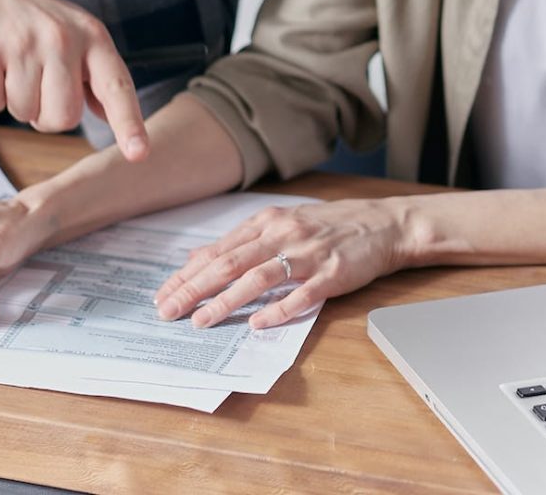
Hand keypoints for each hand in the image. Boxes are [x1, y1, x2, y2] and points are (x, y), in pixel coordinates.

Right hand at [0, 0, 147, 157]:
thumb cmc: (24, 14)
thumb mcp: (70, 30)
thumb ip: (91, 72)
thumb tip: (109, 113)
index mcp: (91, 34)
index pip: (116, 85)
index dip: (129, 123)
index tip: (138, 153)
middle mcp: (62, 38)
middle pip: (64, 117)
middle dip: (45, 114)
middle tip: (34, 82)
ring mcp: (23, 45)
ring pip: (25, 114)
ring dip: (14, 100)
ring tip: (9, 63)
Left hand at [154, 197, 410, 329]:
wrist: (382, 223)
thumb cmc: (328, 226)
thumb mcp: (280, 223)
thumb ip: (240, 241)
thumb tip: (197, 258)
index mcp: (266, 222)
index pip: (218, 251)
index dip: (187, 274)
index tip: (162, 294)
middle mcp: (282, 233)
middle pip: (230, 263)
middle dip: (194, 289)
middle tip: (168, 311)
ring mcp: (307, 253)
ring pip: (258, 277)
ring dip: (226, 300)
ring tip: (202, 321)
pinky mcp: (332, 273)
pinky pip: (302, 294)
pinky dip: (278, 309)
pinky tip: (258, 324)